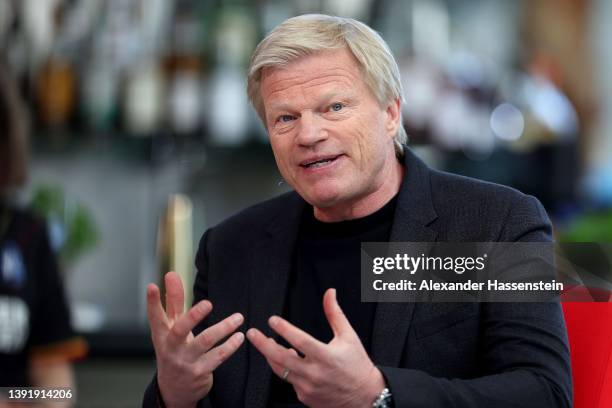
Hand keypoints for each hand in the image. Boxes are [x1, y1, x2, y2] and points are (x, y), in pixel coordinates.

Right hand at [147, 272, 244, 407]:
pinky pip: (217, 356)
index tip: (152, 286)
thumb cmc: (174, 348)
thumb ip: (172, 300)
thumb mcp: (170, 327)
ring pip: (205, 342)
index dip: (152, 302)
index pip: (155, 317)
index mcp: (161, 335)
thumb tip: (171, 274)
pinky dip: (230, 346)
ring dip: (223, 328)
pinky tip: (239, 336)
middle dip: (193, 316)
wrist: (175, 389)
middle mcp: (171, 348)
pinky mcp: (200, 372)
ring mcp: (185, 361)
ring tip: (238, 318)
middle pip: (180, 330)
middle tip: (208, 304)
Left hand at [247, 288, 384, 407]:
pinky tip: (286, 359)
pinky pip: (289, 381)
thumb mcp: (348, 336)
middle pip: (281, 358)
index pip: (300, 341)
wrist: (364, 396)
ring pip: (280, 370)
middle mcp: (315, 373)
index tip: (272, 320)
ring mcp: (308, 387)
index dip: (284, 330)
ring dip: (270, 356)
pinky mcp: (305, 396)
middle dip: (263, 344)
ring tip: (265, 343)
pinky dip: (284, 368)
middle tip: (251, 333)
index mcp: (326, 356)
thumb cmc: (357, 364)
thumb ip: (335, 313)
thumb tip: (329, 293)